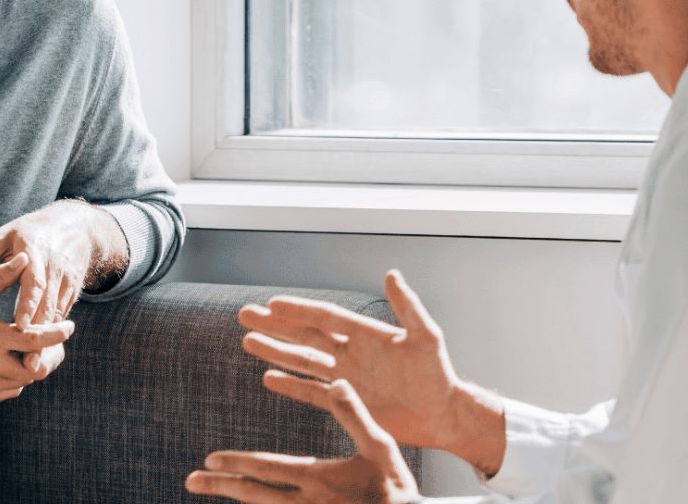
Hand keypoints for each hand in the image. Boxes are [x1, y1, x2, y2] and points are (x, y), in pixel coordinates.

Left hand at [0, 202, 98, 371]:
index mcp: (36, 254)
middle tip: (29, 363)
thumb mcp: (5, 236)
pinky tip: (43, 359)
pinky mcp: (72, 293)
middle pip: (49, 306)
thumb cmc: (29, 233)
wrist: (73, 228)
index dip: (28, 304)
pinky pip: (62, 318)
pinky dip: (54, 338)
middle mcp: (55, 270)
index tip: (18, 325)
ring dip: (49, 343)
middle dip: (40, 335)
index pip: (33, 282)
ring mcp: (66, 283)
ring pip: (58, 316)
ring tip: (35, 368)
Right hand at [0, 253, 74, 404]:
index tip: (70, 325)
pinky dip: (15, 379)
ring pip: (23, 382)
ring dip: (31, 366)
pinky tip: (12, 362)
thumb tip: (25, 258)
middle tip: (55, 342)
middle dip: (50, 354)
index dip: (59, 333)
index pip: (39, 340)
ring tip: (33, 349)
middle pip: (37, 367)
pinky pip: (7, 392)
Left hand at [186, 379, 419, 503]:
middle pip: (254, 493)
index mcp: (319, 477)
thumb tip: (335, 381)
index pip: (266, 469)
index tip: (210, 459)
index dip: (236, 463)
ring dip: (235, 499)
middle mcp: (306, 502)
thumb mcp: (380, 445)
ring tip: (211, 490)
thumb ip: (354, 413)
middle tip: (191, 480)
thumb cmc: (396, 488)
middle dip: (221, 485)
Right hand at [239, 270, 468, 451]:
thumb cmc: (438, 374)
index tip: (272, 303)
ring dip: (276, 351)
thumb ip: (408, 307)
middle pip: (305, 335)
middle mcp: (351, 353)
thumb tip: (391, 273)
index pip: (325, 318)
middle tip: (245, 314)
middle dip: (275, 326)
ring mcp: (346, 378)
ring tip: (248, 341)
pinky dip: (291, 385)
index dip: (299, 310)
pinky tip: (269, 377)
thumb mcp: (426, 337)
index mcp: (366, 334)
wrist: (442, 414)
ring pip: (303, 361)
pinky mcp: (346, 403)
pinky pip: (311, 392)